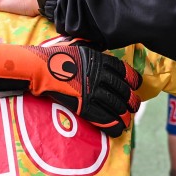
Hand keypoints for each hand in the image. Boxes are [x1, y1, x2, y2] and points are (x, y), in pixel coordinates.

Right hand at [0, 40, 138, 136]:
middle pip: (123, 91)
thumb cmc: (53, 56)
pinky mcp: (84, 105)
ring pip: (117, 106)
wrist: (38, 67)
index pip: (124, 71)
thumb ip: (89, 49)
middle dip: (132, 102)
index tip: (136, 86)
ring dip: (125, 116)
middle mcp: (100, 75)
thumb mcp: (76, 46)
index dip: (133, 80)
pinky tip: (118, 130)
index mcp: (99, 60)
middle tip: (134, 107)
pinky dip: (114, 125)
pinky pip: (104, 118)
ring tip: (127, 121)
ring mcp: (93, 91)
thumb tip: (95, 47)